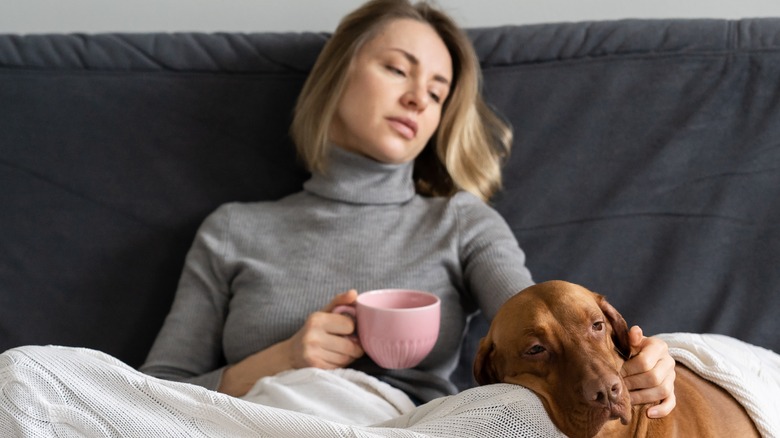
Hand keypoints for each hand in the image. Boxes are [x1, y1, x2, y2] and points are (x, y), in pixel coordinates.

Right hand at [218, 290, 363, 396]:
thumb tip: (354, 293)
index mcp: (317, 319)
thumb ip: (339, 301)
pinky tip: (331, 359)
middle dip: (354, 346)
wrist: (290, 354)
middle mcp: (312, 336)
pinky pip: (339, 367)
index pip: (349, 325)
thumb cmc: (312, 331)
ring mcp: (312, 353)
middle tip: (347, 343)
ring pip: (346, 358)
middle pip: (351, 345)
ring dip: (348, 356)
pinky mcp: (315, 367)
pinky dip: (340, 365)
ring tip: (338, 351)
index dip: (351, 328)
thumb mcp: (323, 313)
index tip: (345, 330)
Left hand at [620, 326, 676, 417]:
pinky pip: (671, 402)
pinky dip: (661, 409)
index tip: (616, 373)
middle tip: (619, 387)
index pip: (644, 362)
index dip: (628, 369)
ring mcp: (672, 377)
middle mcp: (669, 362)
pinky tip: (648, 413)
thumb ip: (632, 336)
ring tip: (627, 399)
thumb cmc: (633, 347)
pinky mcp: (672, 391)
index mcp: (659, 346)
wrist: (644, 354)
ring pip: (662, 391)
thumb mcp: (631, 340)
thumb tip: (634, 331)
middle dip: (633, 384)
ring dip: (642, 397)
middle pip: (653, 378)